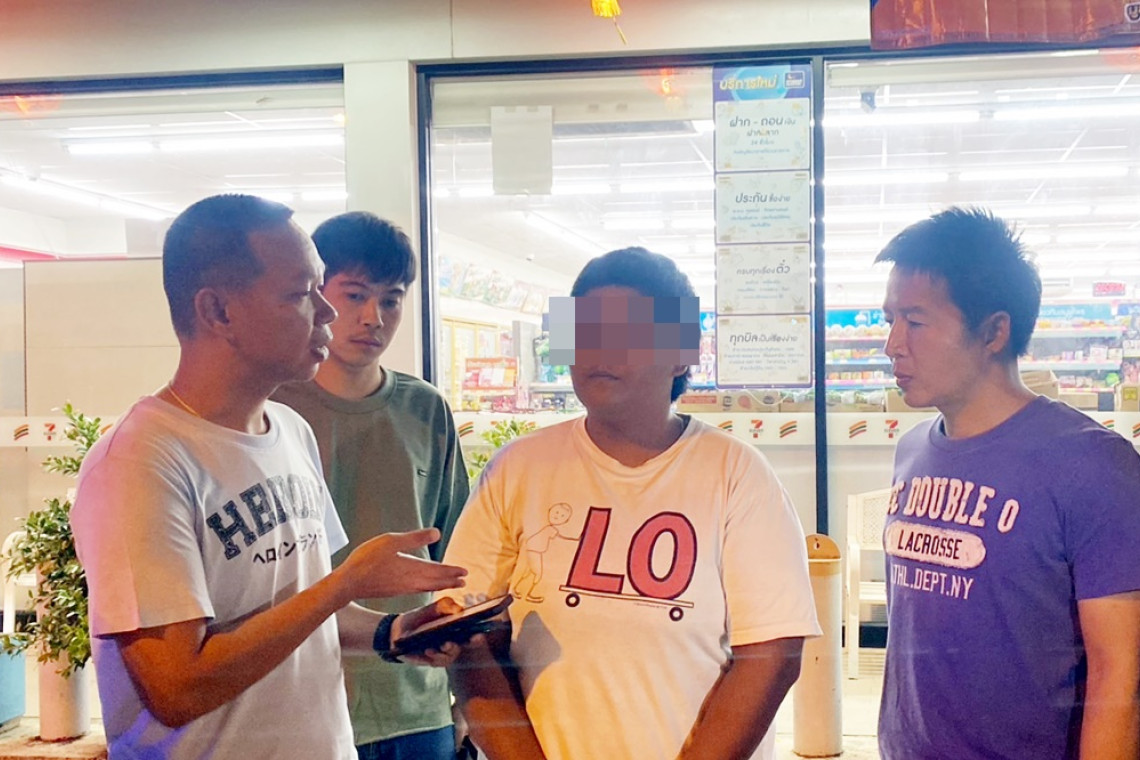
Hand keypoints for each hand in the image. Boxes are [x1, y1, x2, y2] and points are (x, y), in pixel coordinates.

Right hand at [334, 528, 465, 602]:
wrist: (349, 583)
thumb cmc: (367, 560)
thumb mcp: (391, 542)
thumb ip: (414, 538)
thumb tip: (437, 533)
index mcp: (412, 569)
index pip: (437, 571)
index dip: (451, 571)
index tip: (465, 573)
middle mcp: (410, 582)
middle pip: (435, 582)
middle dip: (450, 581)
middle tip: (464, 582)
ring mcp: (401, 588)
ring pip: (427, 587)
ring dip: (440, 586)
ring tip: (450, 585)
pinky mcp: (393, 591)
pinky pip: (417, 590)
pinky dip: (427, 588)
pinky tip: (424, 587)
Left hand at [390, 598, 481, 666]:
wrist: (397, 632)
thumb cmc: (417, 619)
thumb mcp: (428, 610)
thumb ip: (441, 607)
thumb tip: (456, 608)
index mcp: (456, 627)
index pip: (472, 630)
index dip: (479, 631)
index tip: (481, 631)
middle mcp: (454, 641)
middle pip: (467, 644)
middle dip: (471, 641)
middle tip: (473, 637)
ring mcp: (444, 652)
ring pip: (452, 654)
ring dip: (449, 649)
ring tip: (444, 644)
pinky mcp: (433, 660)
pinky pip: (438, 661)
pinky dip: (435, 655)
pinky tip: (429, 649)